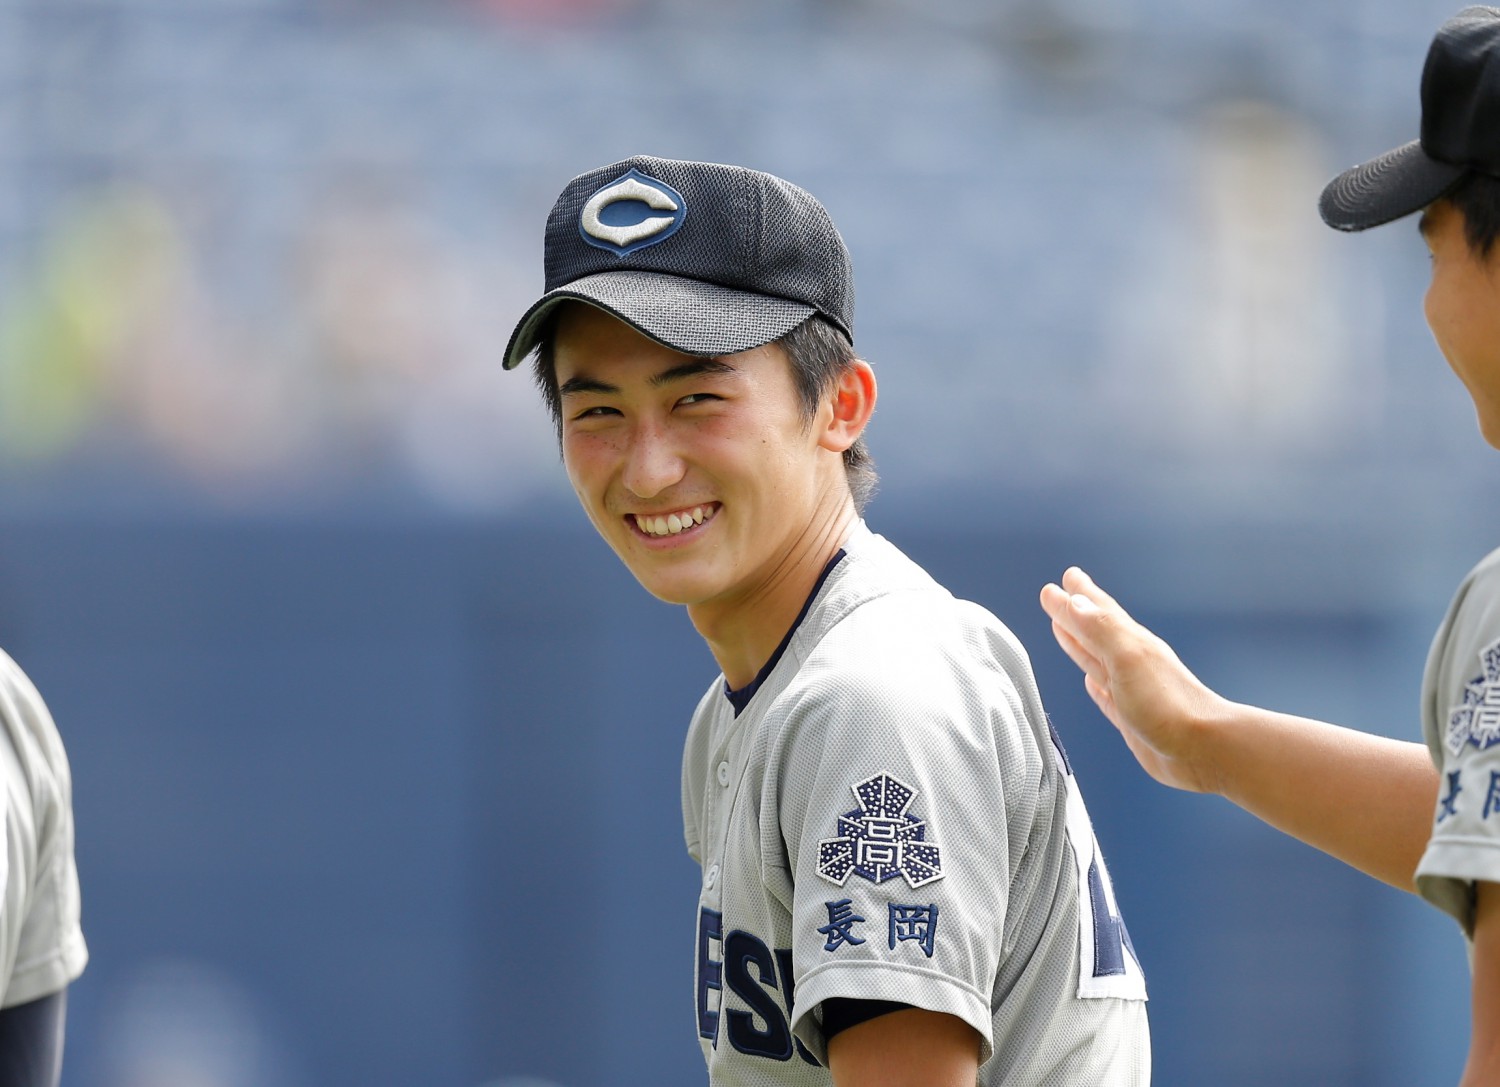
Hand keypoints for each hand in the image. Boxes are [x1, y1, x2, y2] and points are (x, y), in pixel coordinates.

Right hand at [1039, 567, 1228, 794]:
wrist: (1203, 749)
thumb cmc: (1169, 703)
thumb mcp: (1128, 657)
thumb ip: (1099, 629)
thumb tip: (1072, 601)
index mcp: (1132, 643)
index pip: (1098, 612)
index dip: (1079, 595)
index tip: (1064, 579)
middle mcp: (1131, 663)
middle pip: (1095, 631)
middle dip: (1076, 613)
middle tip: (1059, 594)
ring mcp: (1131, 691)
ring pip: (1096, 660)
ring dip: (1079, 644)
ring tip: (1063, 630)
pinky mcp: (1131, 719)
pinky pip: (1105, 696)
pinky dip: (1094, 687)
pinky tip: (1090, 684)